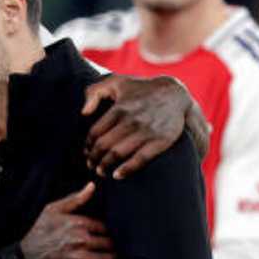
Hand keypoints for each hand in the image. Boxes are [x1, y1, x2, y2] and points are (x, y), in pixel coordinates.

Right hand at [21, 182, 114, 258]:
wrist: (25, 257)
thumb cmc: (39, 231)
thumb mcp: (53, 210)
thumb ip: (75, 199)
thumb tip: (92, 186)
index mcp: (78, 223)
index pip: (105, 227)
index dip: (106, 230)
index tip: (104, 233)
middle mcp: (81, 240)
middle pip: (109, 243)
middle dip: (110, 244)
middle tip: (109, 246)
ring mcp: (79, 258)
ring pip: (108, 258)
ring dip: (110, 258)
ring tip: (109, 257)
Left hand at [82, 74, 210, 178]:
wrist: (175, 94)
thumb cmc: (141, 89)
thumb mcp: (116, 82)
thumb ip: (94, 92)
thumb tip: (83, 113)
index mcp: (119, 108)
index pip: (95, 132)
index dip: (88, 145)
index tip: (86, 152)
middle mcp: (131, 120)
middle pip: (104, 145)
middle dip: (93, 158)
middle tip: (90, 165)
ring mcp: (146, 131)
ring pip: (118, 154)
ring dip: (105, 166)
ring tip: (100, 172)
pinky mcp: (160, 141)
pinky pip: (140, 159)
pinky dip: (126, 169)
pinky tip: (117, 176)